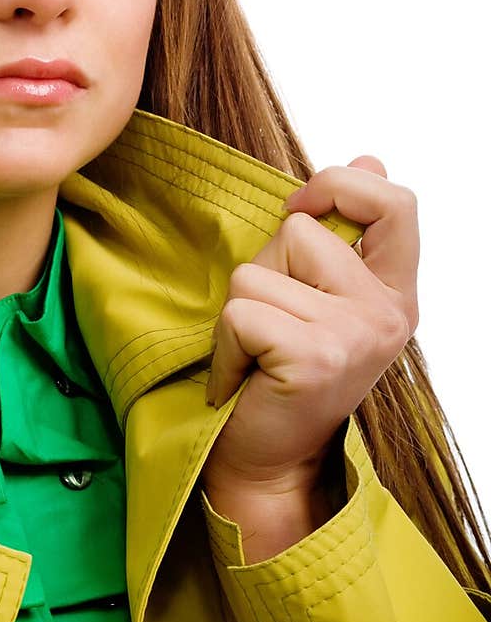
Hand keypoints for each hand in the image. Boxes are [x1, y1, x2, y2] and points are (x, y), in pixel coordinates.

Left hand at [203, 156, 419, 544]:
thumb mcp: (317, 297)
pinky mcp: (315, 357)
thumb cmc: (281, 375)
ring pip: (258, 272)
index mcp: (393, 292)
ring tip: (258, 356)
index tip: (302, 209)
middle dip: (265, 271)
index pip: (396, 203)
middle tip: (273, 328)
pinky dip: (226, 347)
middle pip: (301, 231)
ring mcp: (355, 335)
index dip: (341, 186)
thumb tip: (369, 158)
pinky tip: (245, 379)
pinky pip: (240, 312)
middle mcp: (386, 313)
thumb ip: (340, 234)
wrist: (267, 463)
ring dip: (238, 314)